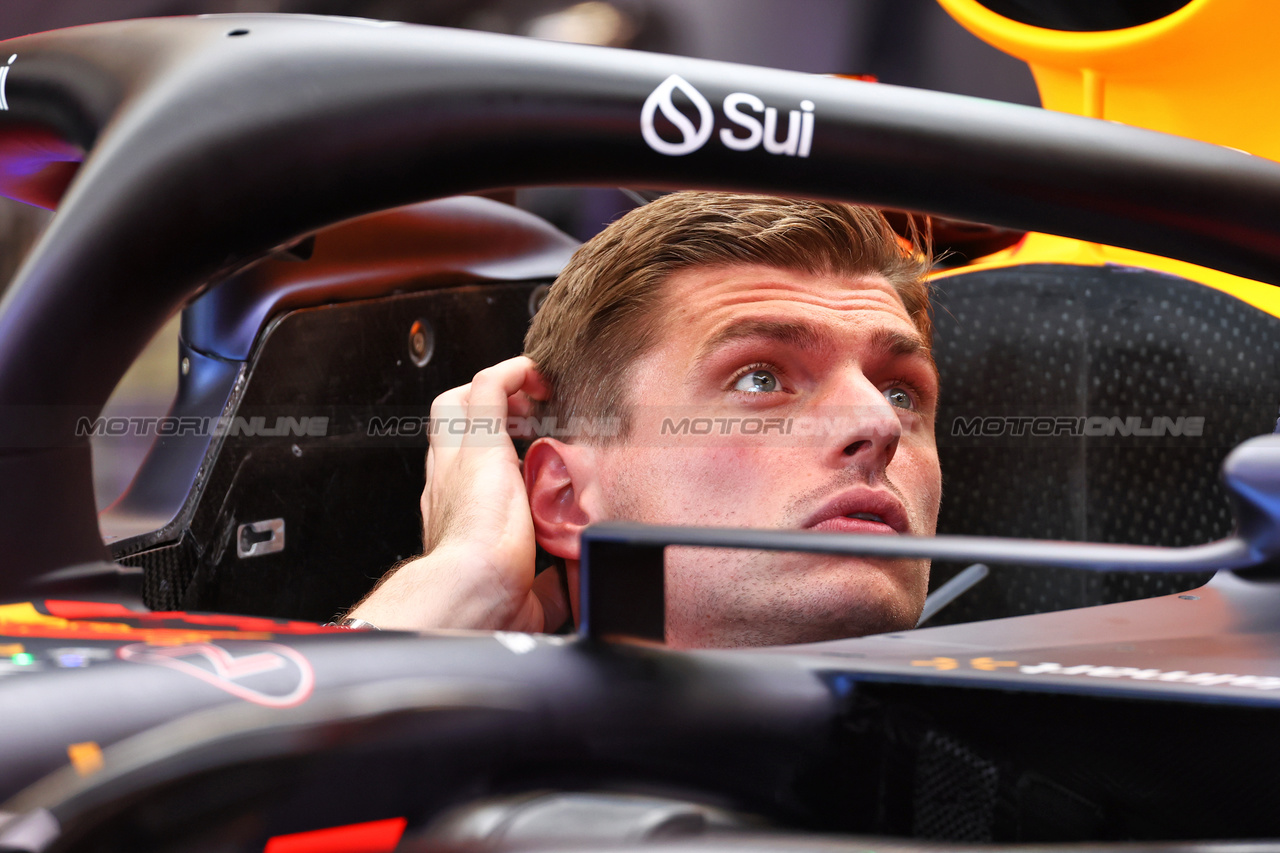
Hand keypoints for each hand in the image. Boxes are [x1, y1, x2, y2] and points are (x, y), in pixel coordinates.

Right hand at [349, 356, 568, 632]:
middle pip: (450, 426)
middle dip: (485, 411)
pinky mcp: (479, 445)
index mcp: (455, 517)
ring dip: (495, 388)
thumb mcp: (528, 593)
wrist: (468, 593)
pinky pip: (488, 387)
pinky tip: (536, 371)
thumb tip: (573, 583)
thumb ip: (549, 583)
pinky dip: (512, 372)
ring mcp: (458, 460)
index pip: (462, 470)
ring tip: (532, 391)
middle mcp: (448, 483)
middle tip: (527, 414)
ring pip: (458, 400)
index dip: (493, 452)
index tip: (527, 452)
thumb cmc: (488, 605)